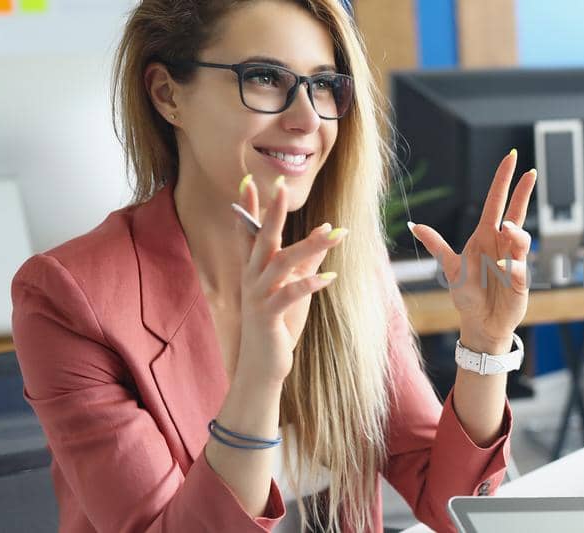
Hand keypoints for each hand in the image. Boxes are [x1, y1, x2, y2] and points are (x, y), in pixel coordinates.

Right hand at [233, 175, 345, 383]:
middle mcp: (251, 278)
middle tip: (281, 185)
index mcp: (253, 269)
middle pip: (262, 239)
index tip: (248, 179)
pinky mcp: (268, 316)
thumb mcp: (294, 286)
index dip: (247, 207)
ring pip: (281, 263)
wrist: (261, 365)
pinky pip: (289, 295)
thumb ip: (308, 258)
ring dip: (309, 246)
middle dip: (273, 212)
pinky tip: (329, 278)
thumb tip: (327, 228)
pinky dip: (309, 284)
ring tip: (335, 233)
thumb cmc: (277, 323)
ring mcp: (258, 296)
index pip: (248, 232)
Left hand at [410, 150, 535, 353]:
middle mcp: (502, 244)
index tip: (512, 159)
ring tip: (508, 232)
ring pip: (522, 237)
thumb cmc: (467, 295)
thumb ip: (436, 245)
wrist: (481, 323)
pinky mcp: (521, 280)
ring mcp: (514, 260)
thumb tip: (414, 225)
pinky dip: (512, 267)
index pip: (496, 202)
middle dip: (523, 191)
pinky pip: (520, 267)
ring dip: (517, 232)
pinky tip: (504, 270)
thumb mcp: (450, 268)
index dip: (503, 181)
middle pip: (516, 211)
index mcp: (485, 236)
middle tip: (530, 171)